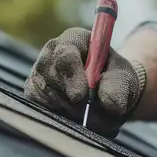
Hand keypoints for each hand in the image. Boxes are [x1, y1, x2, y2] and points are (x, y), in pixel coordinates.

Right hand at [24, 27, 146, 137]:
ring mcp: (39, 73)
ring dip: (70, 111)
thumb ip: (117, 88)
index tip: (82, 96)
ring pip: (47, 96)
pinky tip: (75, 117)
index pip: (65, 55)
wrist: (109, 93)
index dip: (72, 76)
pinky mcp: (34, 92)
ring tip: (90, 115)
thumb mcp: (123, 79)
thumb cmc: (116, 79)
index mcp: (75, 39)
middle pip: (52, 77)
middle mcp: (51, 52)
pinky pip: (41, 108)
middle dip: (73, 100)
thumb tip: (109, 104)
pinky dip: (60, 117)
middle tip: (91, 112)